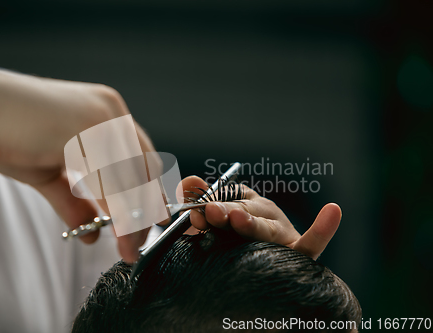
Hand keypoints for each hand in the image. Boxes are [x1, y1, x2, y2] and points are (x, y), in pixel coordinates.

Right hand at [0, 59, 154, 261]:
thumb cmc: (11, 134)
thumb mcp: (52, 174)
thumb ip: (76, 201)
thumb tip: (91, 233)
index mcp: (109, 115)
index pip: (142, 158)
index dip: (148, 192)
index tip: (149, 221)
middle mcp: (112, 113)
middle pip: (143, 168)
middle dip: (144, 209)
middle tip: (138, 242)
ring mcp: (101, 118)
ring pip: (130, 175)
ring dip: (132, 215)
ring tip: (129, 245)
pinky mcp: (85, 128)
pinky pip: (109, 176)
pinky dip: (115, 208)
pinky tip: (115, 230)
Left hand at [183, 176, 340, 259]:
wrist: (257, 276)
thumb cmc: (234, 244)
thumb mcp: (215, 221)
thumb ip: (202, 201)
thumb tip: (187, 181)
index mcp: (245, 203)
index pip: (226, 197)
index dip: (210, 202)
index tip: (193, 210)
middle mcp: (264, 213)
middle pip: (244, 210)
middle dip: (225, 211)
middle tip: (209, 212)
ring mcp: (282, 232)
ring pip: (267, 228)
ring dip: (253, 223)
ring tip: (237, 220)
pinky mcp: (298, 253)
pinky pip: (313, 244)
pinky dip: (323, 231)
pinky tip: (332, 212)